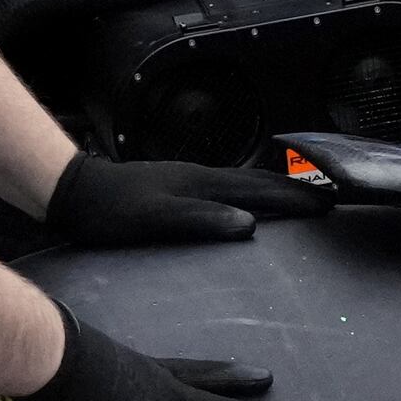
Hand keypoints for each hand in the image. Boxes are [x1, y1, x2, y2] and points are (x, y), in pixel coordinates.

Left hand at [44, 148, 329, 248]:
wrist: (73, 192)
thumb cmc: (109, 212)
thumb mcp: (155, 220)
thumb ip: (202, 219)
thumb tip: (250, 223)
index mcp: (202, 183)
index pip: (260, 190)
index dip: (295, 198)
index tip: (328, 204)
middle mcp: (200, 177)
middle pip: (258, 182)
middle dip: (294, 191)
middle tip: (326, 200)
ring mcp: (188, 180)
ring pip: (243, 184)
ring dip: (273, 191)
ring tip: (297, 200)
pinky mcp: (176, 187)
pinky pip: (226, 190)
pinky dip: (248, 195)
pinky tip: (244, 205)